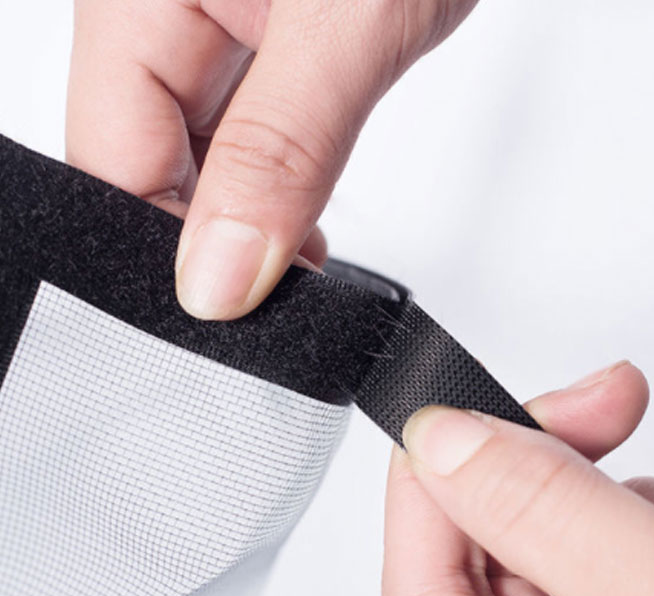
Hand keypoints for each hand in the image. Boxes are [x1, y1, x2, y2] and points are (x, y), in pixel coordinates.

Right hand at [66, 0, 476, 319]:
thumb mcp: (350, 21)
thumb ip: (283, 152)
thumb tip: (219, 276)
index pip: (111, 163)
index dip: (163, 253)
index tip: (229, 314)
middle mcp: (161, 9)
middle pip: (148, 165)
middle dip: (211, 242)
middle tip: (270, 301)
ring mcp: (212, 23)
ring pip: (201, 157)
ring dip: (250, 221)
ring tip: (297, 271)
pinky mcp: (266, 38)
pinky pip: (247, 134)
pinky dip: (278, 187)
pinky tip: (303, 226)